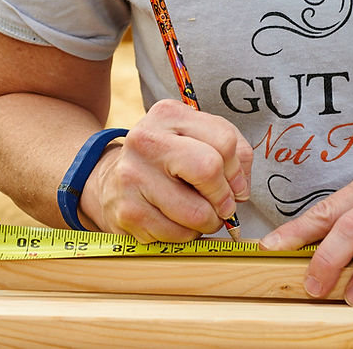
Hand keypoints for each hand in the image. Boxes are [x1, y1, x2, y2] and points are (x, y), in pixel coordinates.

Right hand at [80, 99, 252, 242]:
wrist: (111, 180)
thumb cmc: (167, 160)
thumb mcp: (197, 138)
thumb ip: (232, 151)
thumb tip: (241, 188)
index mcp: (168, 115)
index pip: (224, 141)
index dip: (238, 171)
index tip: (234, 184)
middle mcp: (146, 141)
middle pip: (208, 170)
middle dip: (225, 197)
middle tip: (223, 205)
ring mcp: (133, 177)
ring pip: (197, 213)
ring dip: (209, 222)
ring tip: (199, 214)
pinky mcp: (128, 212)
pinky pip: (178, 235)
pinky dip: (187, 235)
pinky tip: (176, 222)